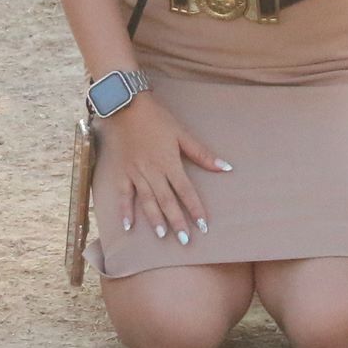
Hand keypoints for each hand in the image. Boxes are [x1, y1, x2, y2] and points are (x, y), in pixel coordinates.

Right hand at [100, 92, 227, 244]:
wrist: (126, 106)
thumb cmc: (157, 119)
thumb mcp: (182, 134)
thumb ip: (202, 154)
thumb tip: (226, 168)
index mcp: (170, 163)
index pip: (186, 191)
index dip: (195, 209)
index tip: (203, 226)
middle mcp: (152, 172)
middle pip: (167, 201)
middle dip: (177, 221)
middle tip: (185, 241)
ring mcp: (135, 174)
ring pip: (147, 201)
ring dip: (155, 220)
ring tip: (163, 236)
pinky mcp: (121, 173)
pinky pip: (123, 195)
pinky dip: (124, 211)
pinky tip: (128, 227)